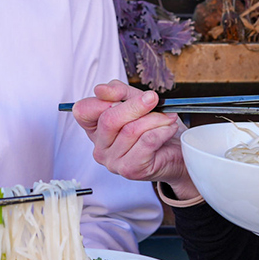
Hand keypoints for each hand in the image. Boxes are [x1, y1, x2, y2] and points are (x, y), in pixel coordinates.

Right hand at [71, 80, 197, 199]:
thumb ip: (118, 92)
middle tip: (153, 98)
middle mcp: (100, 147)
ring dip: (155, 119)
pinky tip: (169, 128)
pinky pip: (147, 142)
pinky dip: (162, 130)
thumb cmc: (154, 128)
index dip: (102, 99)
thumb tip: (102, 90)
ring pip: (131, 130)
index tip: (122, 94)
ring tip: (167, 117)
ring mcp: (113, 161)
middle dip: (135, 106)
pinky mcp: (131, 169)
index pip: (83, 111)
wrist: (176, 153)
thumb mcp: (135, 101)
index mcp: (95, 128)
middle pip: (109, 119)